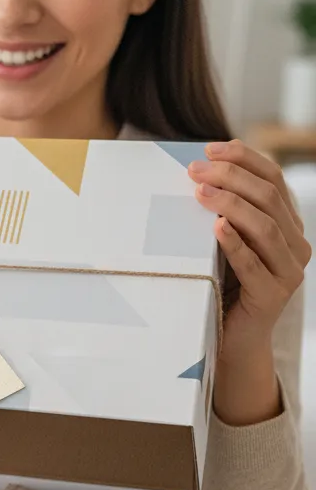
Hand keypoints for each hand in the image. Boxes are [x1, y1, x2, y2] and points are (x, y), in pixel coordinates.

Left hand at [188, 139, 310, 423]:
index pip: (273, 179)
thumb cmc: (221, 286)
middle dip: (230, 177)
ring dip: (230, 204)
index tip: (210, 148)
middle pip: (268, 197)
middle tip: (194, 170)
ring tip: (200, 192)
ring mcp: (289, 270)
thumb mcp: (221, 245)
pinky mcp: (273, 295)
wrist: (231, 341)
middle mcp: (296, 244)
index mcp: (287, 224)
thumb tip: (192, 175)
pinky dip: (235, 243)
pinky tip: (216, 228)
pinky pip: (254, 264)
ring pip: (264, 226)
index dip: (244, 159)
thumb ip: (220, 215)